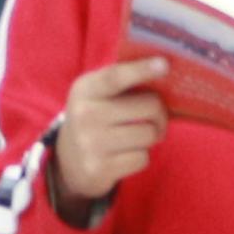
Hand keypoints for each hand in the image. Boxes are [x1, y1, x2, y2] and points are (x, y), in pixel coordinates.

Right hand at [50, 58, 168, 218]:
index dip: (141, 69)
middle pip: (149, 107)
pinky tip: (125, 154)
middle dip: (160, 113)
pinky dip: (141, 157)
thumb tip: (163, 68)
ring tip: (138, 136)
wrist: (69, 161)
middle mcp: (85, 114)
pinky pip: (142, 158)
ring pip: (149, 134)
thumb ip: (124, 79)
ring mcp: (90, 143)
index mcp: (85, 88)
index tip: (164, 64)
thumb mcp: (98, 93)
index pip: (116, 77)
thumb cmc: (96, 118)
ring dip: (151, 136)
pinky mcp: (99, 169)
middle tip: (154, 117)